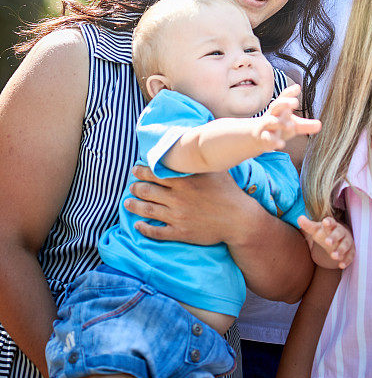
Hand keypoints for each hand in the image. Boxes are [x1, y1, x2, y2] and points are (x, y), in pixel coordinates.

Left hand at [125, 166, 249, 244]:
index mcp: (183, 181)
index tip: (135, 169)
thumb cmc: (228, 191)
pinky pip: (156, 232)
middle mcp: (177, 198)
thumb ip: (198, 160)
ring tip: (127, 203)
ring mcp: (177, 216)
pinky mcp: (180, 232)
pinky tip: (138, 225)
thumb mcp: (214, 170)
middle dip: (135, 188)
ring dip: (133, 206)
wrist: (238, 219)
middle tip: (131, 186)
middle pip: (147, 191)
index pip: (155, 173)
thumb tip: (191, 145)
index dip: (141, 171)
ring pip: (147, 210)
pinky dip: (144, 228)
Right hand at [254, 84, 320, 151]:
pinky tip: (281, 144)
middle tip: (295, 102)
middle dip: (284, 103)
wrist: (258, 138)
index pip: (283, 98)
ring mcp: (266, 126)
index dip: (289, 93)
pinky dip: (274, 141)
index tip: (298, 87)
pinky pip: (267, 138)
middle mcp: (272, 115)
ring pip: (270, 121)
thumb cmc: (278, 128)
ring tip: (290, 126)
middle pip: (276, 106)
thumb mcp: (293, 125)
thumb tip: (320, 124)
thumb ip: (306, 125)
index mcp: (279, 110)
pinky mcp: (263, 138)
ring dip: (280, 122)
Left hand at [298, 215, 354, 269]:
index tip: (325, 222)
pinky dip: (346, 260)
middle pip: (339, 233)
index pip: (331, 222)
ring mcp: (347, 241)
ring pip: (345, 245)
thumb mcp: (316, 230)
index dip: (328, 222)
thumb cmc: (325, 233)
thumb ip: (308, 225)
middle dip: (334, 237)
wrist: (338, 240)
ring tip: (333, 256)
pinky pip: (350, 255)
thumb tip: (299, 218)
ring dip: (340, 250)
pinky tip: (341, 265)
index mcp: (332, 225)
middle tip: (327, 242)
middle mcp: (341, 232)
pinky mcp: (351, 251)